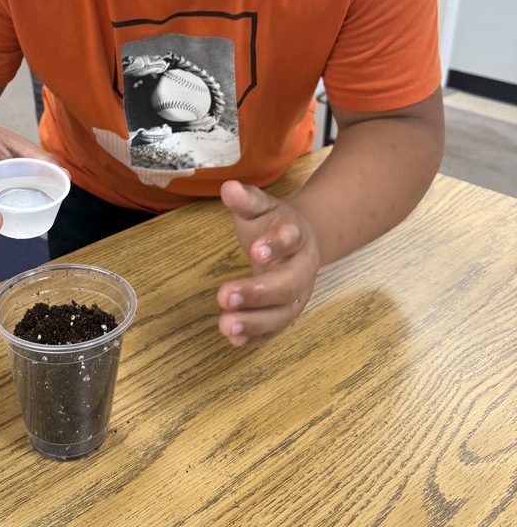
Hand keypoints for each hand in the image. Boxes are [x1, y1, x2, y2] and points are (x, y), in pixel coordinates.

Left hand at [216, 181, 321, 345]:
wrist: (301, 239)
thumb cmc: (273, 223)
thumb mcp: (260, 206)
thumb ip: (246, 200)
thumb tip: (228, 187)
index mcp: (297, 236)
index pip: (291, 239)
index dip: (275, 244)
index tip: (254, 250)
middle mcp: (302, 268)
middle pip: (288, 285)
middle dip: (258, 292)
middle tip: (224, 295)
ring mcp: (297, 295)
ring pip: (284, 313)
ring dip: (256, 322)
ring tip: (226, 325)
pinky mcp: (286, 313)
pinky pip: (275, 329)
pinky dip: (256, 337)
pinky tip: (233, 339)